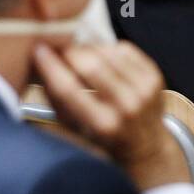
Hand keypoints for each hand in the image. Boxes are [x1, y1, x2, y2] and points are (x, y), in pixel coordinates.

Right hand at [32, 41, 188, 190]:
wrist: (145, 145)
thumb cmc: (102, 134)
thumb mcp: (74, 126)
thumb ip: (56, 97)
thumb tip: (40, 61)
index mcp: (102, 125)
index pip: (69, 89)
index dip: (50, 66)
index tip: (39, 50)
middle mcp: (126, 107)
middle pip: (90, 65)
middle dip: (70, 52)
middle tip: (61, 49)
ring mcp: (144, 90)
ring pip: (108, 53)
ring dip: (89, 48)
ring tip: (80, 54)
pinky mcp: (155, 76)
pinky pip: (125, 49)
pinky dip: (108, 48)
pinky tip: (102, 56)